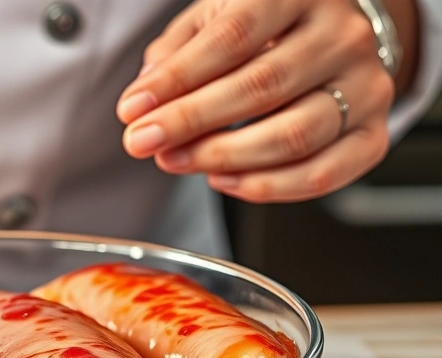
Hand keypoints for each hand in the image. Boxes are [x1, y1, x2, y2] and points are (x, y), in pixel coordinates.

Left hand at [117, 0, 396, 202]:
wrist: (327, 36)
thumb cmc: (261, 27)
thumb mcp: (212, 20)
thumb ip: (173, 56)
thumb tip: (142, 101)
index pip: (233, 37)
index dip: (178, 79)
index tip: (133, 110)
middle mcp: (342, 34)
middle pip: (261, 86)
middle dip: (190, 122)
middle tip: (144, 142)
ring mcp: (366, 84)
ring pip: (294, 134)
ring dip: (223, 157)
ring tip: (175, 160)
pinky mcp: (373, 133)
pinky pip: (323, 174)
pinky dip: (267, 187)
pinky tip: (224, 180)